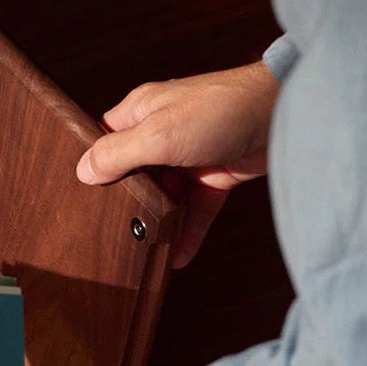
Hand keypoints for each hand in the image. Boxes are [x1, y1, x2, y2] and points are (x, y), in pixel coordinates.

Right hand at [76, 61, 278, 267]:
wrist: (283, 114)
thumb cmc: (219, 110)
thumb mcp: (157, 135)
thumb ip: (117, 154)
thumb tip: (83, 172)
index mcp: (141, 112)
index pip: (106, 139)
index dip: (95, 165)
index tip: (82, 196)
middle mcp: (163, 131)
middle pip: (134, 171)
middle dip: (126, 200)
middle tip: (112, 229)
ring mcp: (191, 153)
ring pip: (165, 194)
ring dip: (158, 220)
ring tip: (144, 249)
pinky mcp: (217, 174)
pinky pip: (196, 207)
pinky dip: (188, 230)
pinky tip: (179, 255)